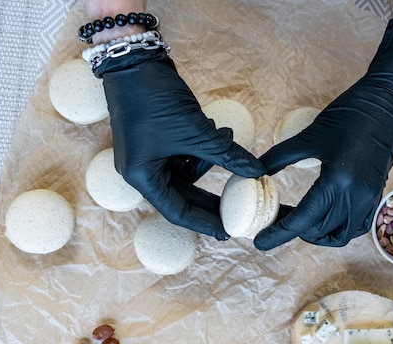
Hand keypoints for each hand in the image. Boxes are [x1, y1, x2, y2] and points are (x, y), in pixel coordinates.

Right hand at [95, 49, 265, 239]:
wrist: (136, 62)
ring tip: (226, 136)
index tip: (227, 231)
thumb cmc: (154, 100)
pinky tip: (218, 130)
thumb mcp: (197, 132)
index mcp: (142, 176)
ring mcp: (149, 154)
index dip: (204, 222)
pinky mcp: (157, 140)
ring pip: (188, 169)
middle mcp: (142, 170)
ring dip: (211, 157)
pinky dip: (203, 145)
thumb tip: (257, 171)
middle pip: (183, 194)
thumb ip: (227, 155)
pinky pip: (185, 152)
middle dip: (212, 195)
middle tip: (239, 205)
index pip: (176, 211)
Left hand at [254, 18, 392, 249]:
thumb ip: (279, 156)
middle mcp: (355, 196)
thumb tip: (255, 171)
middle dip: (293, 230)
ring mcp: (369, 198)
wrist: (387, 104)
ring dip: (316, 234)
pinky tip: (322, 216)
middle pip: (319, 230)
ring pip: (340, 235)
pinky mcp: (377, 196)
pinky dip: (337, 229)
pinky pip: (356, 226)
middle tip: (275, 216)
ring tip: (298, 218)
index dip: (278, 233)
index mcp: (337, 181)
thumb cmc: (348, 115)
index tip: (260, 241)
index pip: (303, 219)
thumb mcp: (309, 136)